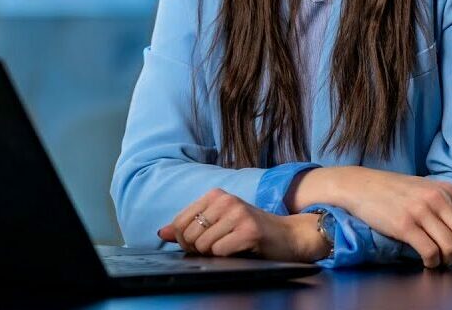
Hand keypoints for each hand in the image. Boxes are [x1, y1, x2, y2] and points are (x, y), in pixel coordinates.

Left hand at [157, 188, 328, 262]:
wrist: (288, 235)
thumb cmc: (251, 230)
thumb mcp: (219, 223)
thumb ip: (191, 226)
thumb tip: (162, 232)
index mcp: (215, 195)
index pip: (179, 222)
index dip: (185, 240)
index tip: (201, 243)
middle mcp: (225, 200)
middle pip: (189, 236)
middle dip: (199, 250)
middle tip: (219, 247)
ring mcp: (237, 213)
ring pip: (203, 245)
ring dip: (214, 254)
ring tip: (231, 247)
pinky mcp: (248, 230)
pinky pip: (220, 252)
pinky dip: (226, 257)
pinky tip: (240, 250)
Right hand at [339, 168, 451, 267]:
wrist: (361, 185)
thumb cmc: (394, 190)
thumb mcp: (426, 187)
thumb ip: (445, 202)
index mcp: (446, 189)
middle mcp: (437, 198)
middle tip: (449, 256)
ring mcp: (420, 211)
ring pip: (451, 247)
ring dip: (446, 260)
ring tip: (436, 259)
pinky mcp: (404, 225)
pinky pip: (430, 252)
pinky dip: (432, 263)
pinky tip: (425, 260)